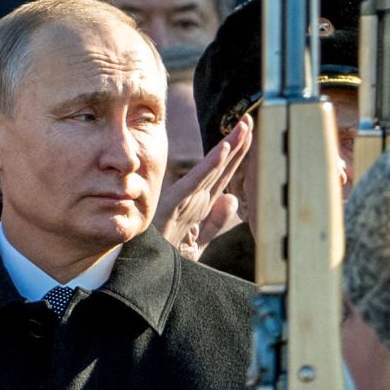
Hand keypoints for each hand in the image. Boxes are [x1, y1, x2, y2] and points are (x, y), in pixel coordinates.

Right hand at [154, 115, 251, 260]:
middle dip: (237, 142)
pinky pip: (196, 183)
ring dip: (229, 146)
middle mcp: (193, 198)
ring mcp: (184, 199)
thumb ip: (215, 223)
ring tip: (243, 126)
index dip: (237, 154)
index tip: (249, 132)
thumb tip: (232, 198)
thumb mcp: (198, 243)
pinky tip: (224, 150)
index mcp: (199, 204)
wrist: (139, 272)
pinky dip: (210, 166)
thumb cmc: (164, 256)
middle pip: (221, 166)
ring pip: (211, 169)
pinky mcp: (174, 205)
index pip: (223, 174)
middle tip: (250, 118)